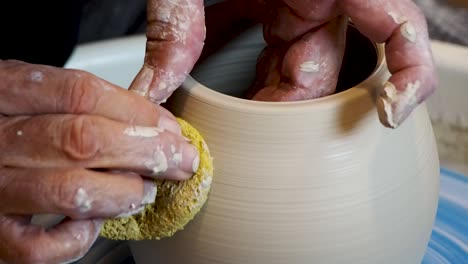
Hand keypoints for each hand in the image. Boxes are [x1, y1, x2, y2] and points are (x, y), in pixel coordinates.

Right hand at [0, 60, 199, 263]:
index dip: (137, 113)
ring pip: (69, 191)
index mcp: (5, 91)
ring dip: (123, 193)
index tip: (170, 129)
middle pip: (84, 141)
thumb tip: (156, 123)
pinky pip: (37, 246)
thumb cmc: (6, 123)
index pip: (82, 94)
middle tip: (179, 160)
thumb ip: (86, 102)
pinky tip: (92, 222)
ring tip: (144, 191)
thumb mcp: (34, 93)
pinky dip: (77, 237)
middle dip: (146, 152)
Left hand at [135, 0, 436, 127]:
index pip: (395, 24)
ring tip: (228, 120)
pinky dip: (253, 74)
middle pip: (327, 71)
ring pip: (301, 71)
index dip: (408, 71)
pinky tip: (226, 88)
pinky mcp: (279, 10)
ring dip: (265, 100)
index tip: (390, 113)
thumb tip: (154, 86)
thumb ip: (175, 24)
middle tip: (247, 138)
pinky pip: (278, 53)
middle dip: (288, 111)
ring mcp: (301, 5)